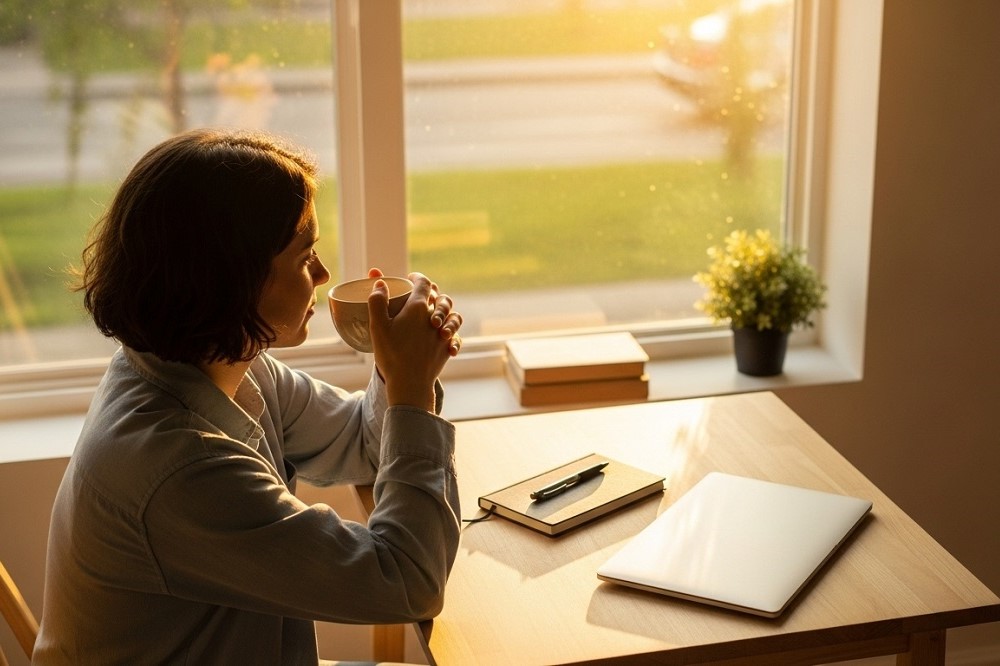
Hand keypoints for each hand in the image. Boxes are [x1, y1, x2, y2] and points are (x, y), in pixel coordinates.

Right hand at [366, 269, 463, 410]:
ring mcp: (443, 334)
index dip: (417, 277)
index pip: (423, 283)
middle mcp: (435, 318)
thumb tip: (380, 283)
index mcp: (418, 307)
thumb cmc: (392, 354)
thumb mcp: (378, 326)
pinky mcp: (447, 349)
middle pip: (440, 297)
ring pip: (453, 316)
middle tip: (420, 299)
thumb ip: (377, 302)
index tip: (410, 278)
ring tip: (435, 319)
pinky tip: (442, 338)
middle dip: (432, 294)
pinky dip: (451, 334)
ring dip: (446, 314)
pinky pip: (456, 336)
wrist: (410, 384)